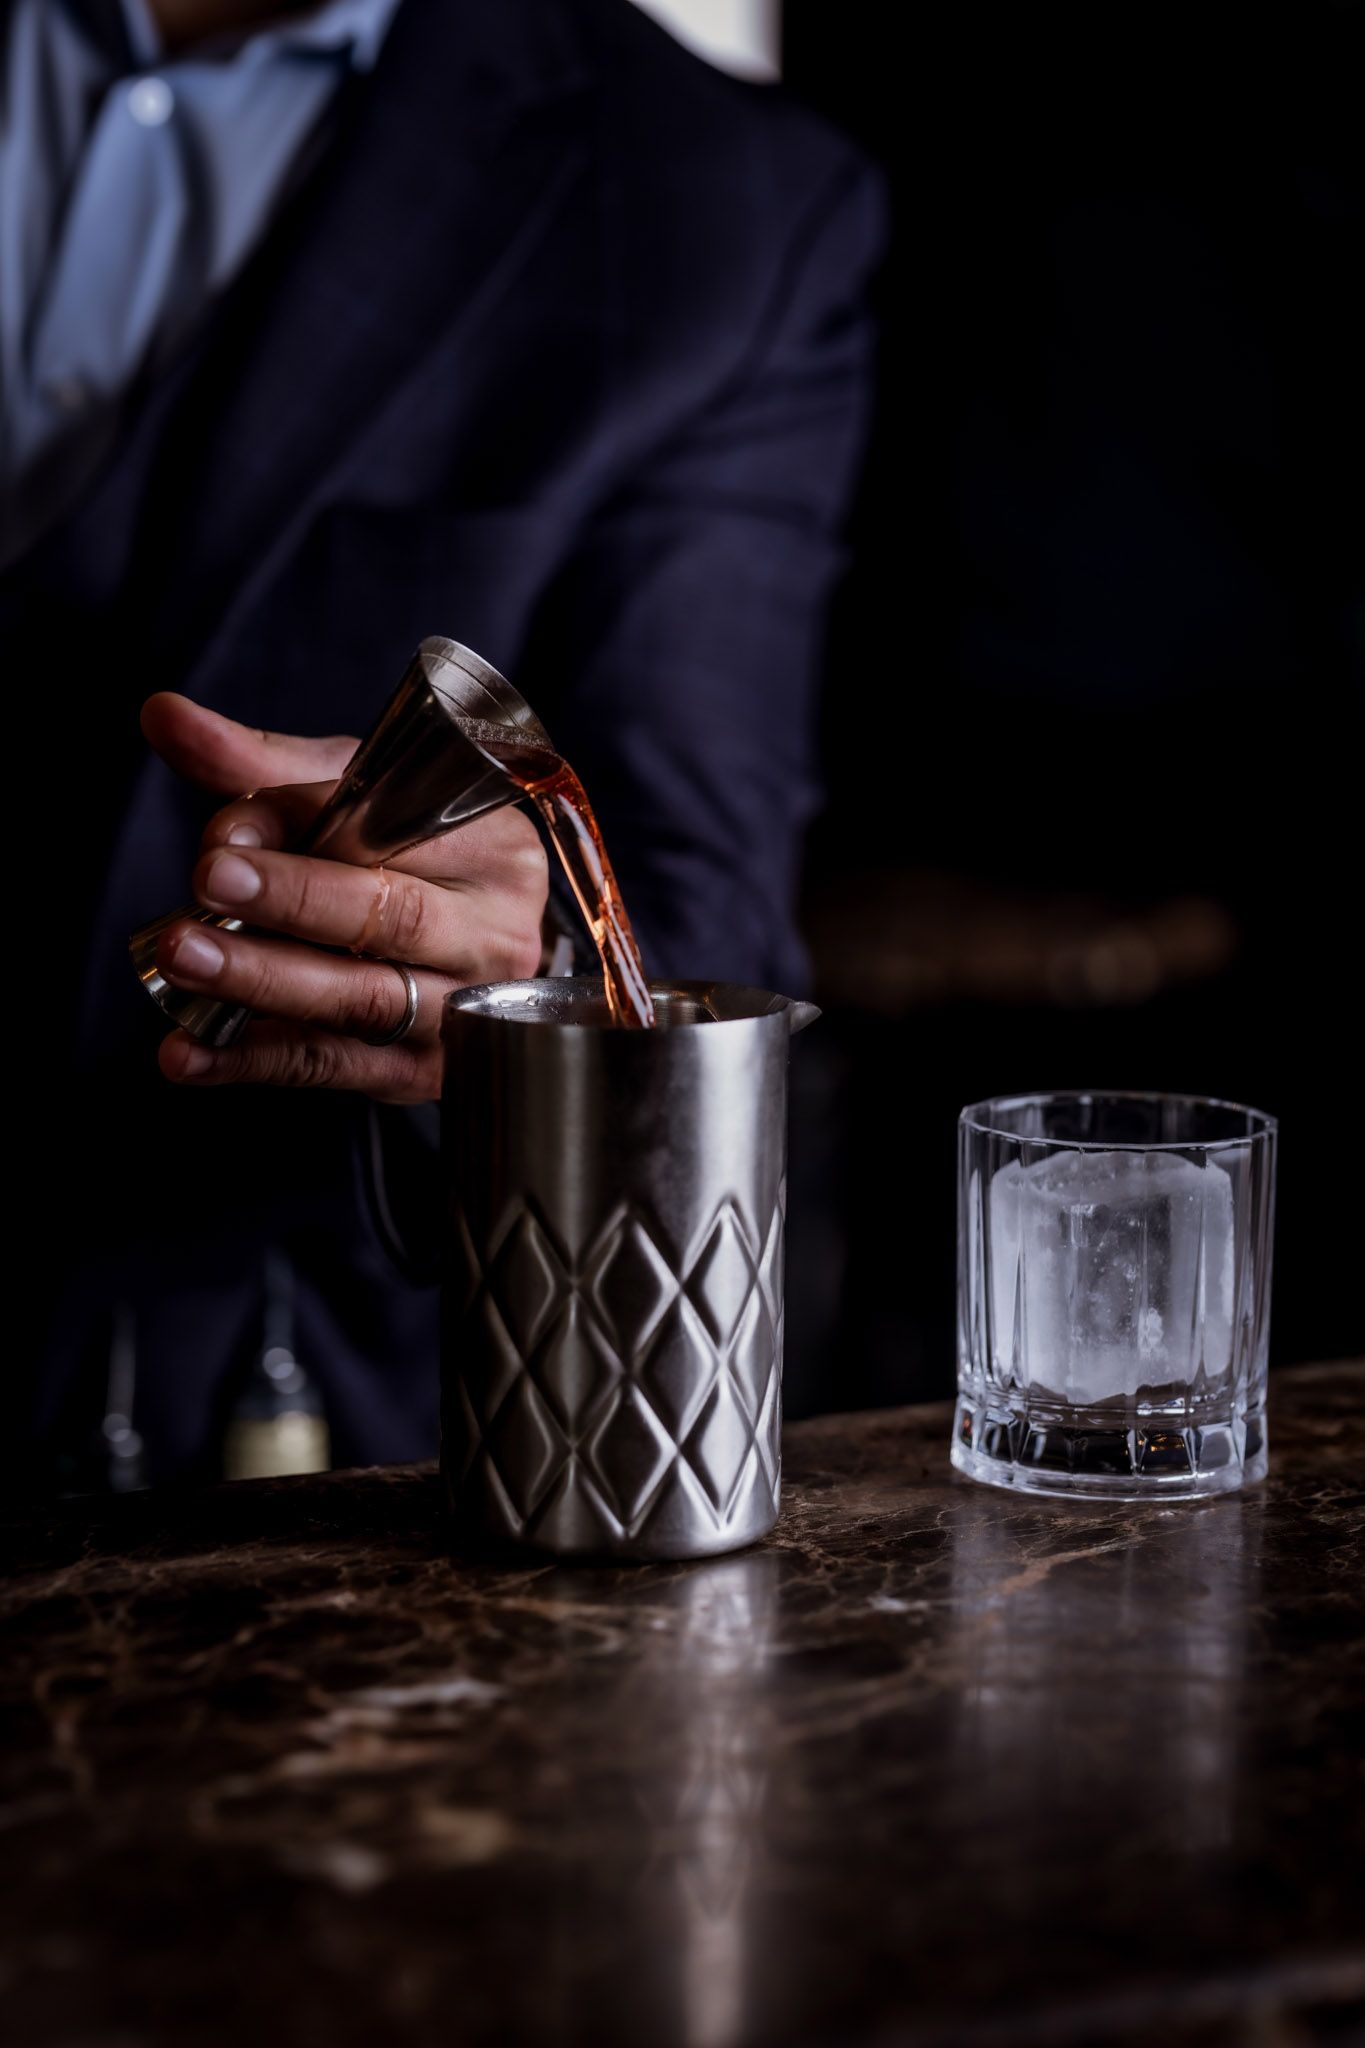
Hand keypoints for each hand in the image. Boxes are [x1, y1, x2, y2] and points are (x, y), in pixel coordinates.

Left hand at [144, 693, 547, 1102]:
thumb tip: (162, 715)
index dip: (303, 831)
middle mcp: (493, 933)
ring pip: (363, 1000)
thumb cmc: (412, 861)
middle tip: (206, 886)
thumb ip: (261, 764)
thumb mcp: (355, 797)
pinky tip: (187, 1052)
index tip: (221, 836)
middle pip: (391, 918)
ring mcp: (464, 1013)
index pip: (393, 833)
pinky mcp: (421, 1078)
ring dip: (265, 982)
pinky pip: (332, 1068)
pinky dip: (252, 1060)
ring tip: (184, 961)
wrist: (477, 959)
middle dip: (293, 901)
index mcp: (491, 846)